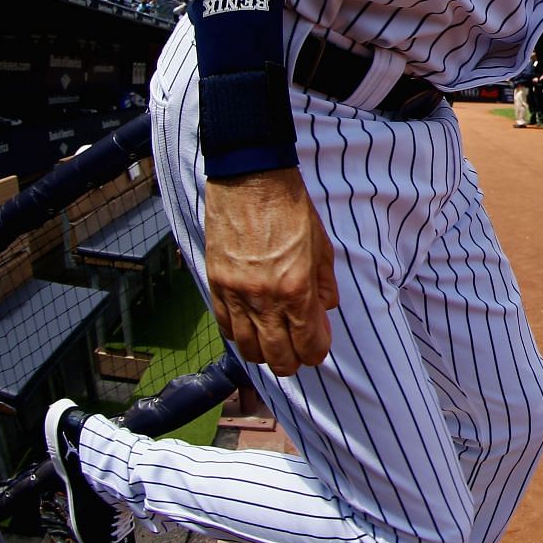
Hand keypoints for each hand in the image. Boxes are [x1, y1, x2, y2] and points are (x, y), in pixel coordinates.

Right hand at [203, 166, 338, 374]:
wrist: (251, 180)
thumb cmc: (290, 208)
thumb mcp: (322, 245)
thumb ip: (324, 283)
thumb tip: (327, 309)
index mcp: (296, 289)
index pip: (308, 344)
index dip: (316, 352)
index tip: (318, 348)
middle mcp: (264, 299)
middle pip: (278, 357)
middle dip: (292, 361)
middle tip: (298, 353)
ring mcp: (236, 294)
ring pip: (247, 348)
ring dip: (264, 353)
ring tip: (274, 345)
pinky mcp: (215, 284)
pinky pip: (224, 326)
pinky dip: (238, 335)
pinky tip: (249, 329)